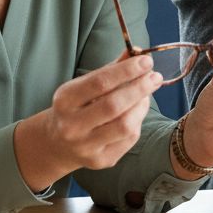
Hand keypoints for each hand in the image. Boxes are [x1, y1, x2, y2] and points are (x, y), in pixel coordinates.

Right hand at [14, 54, 161, 190]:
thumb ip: (111, 69)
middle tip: (155, 77)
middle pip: (114, 105)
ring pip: (125, 126)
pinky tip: (137, 112)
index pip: (100, 82)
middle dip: (140, 88)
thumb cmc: (76, 106)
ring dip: (142, 106)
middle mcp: (72, 126)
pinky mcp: (100, 160)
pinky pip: (129, 140)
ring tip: (147, 95)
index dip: (126, 70)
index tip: (146, 61)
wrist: (57, 143)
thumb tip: (138, 52)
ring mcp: (86, 146)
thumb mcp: (84, 85)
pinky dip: (137, 122)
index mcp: (65, 100)